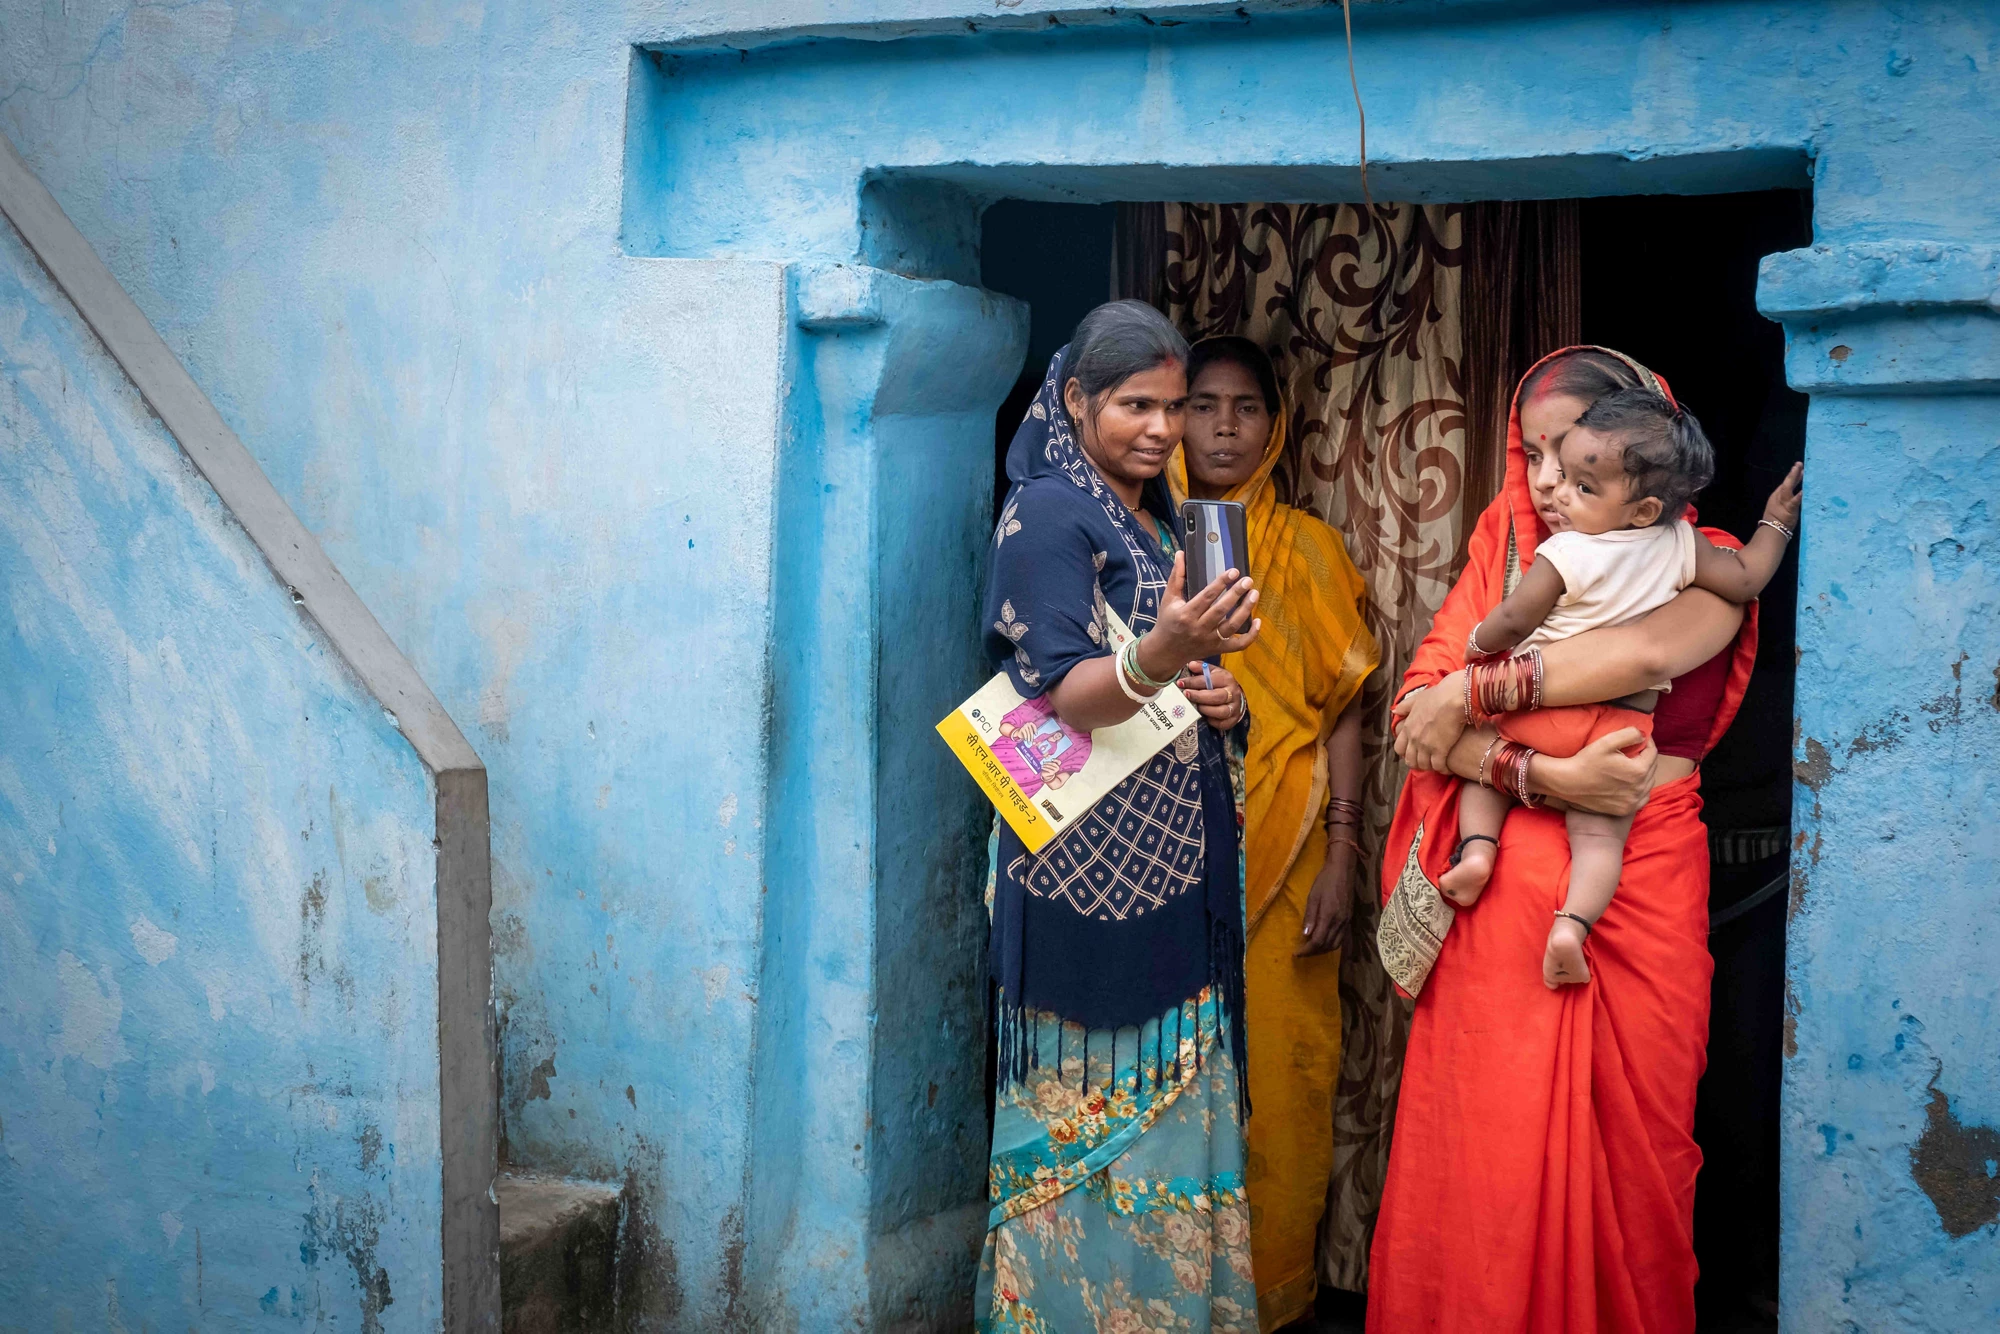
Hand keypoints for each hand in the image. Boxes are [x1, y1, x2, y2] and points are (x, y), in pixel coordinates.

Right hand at [1134, 552, 1260, 680]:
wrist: (1166, 651)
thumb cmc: (1168, 621)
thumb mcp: (1168, 599)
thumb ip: (1176, 576)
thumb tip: (1181, 554)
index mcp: (1186, 614)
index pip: (1207, 597)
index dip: (1221, 583)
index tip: (1234, 572)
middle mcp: (1198, 628)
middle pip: (1221, 610)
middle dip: (1236, 593)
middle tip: (1248, 581)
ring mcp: (1210, 640)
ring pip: (1232, 626)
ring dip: (1246, 610)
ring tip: (1254, 594)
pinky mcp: (1218, 649)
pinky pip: (1238, 645)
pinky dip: (1251, 635)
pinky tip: (1258, 621)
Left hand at [1177, 663, 1246, 731]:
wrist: (1234, 697)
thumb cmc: (1218, 684)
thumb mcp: (1212, 672)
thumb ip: (1202, 668)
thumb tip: (1191, 665)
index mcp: (1226, 678)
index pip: (1209, 680)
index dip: (1193, 682)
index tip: (1180, 683)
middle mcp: (1233, 693)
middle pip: (1216, 696)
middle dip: (1199, 696)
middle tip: (1186, 695)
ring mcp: (1234, 707)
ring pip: (1221, 711)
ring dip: (1205, 710)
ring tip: (1195, 707)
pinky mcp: (1233, 720)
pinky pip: (1222, 724)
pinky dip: (1212, 721)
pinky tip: (1203, 717)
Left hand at [1297, 842, 1357, 956]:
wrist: (1343, 871)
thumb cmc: (1325, 881)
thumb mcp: (1313, 897)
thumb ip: (1310, 916)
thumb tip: (1305, 935)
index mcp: (1329, 916)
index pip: (1318, 941)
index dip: (1307, 950)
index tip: (1296, 953)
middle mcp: (1340, 922)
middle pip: (1327, 946)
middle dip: (1313, 952)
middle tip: (1302, 952)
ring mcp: (1346, 921)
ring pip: (1335, 944)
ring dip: (1323, 950)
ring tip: (1311, 949)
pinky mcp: (1349, 919)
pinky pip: (1341, 938)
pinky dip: (1331, 944)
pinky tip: (1323, 941)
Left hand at [1392, 672, 1466, 771]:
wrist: (1454, 698)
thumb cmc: (1438, 696)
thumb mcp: (1417, 699)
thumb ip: (1405, 706)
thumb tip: (1395, 711)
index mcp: (1408, 727)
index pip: (1399, 748)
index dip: (1406, 753)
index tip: (1414, 753)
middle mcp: (1414, 738)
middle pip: (1410, 760)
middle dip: (1417, 763)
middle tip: (1426, 762)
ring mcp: (1426, 746)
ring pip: (1423, 765)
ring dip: (1429, 767)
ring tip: (1437, 765)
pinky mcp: (1440, 751)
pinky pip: (1438, 767)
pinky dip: (1442, 769)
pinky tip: (1447, 766)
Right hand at [1535, 727, 1656, 816]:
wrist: (1568, 782)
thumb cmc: (1586, 761)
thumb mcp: (1607, 742)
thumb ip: (1629, 734)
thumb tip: (1644, 734)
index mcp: (1638, 770)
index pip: (1652, 752)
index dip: (1647, 742)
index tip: (1640, 737)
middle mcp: (1640, 788)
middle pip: (1652, 768)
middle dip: (1646, 757)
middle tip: (1636, 750)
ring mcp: (1633, 801)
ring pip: (1649, 784)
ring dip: (1645, 774)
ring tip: (1633, 766)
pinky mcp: (1626, 809)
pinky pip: (1642, 798)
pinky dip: (1640, 790)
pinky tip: (1631, 784)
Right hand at [1763, 462, 1802, 530]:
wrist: (1771, 531)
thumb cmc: (1776, 522)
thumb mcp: (1778, 508)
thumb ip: (1786, 502)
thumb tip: (1795, 497)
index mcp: (1776, 496)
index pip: (1785, 484)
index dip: (1792, 476)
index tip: (1798, 468)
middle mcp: (1779, 497)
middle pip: (1786, 482)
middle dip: (1793, 473)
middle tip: (1799, 464)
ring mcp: (1784, 502)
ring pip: (1788, 487)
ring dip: (1795, 478)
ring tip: (1802, 471)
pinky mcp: (1789, 508)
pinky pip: (1795, 501)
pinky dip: (1799, 496)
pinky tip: (1804, 490)